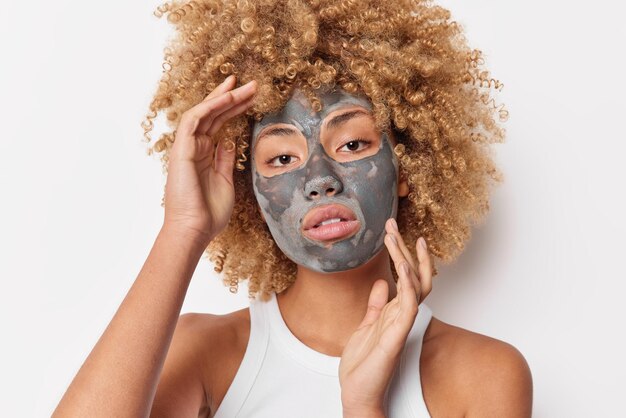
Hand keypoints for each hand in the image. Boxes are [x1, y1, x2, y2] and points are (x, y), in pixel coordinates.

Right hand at [163, 75, 256, 243]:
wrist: (195, 229)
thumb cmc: (209, 212)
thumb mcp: (224, 181)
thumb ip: (224, 159)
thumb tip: (229, 141)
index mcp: (204, 155)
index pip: (219, 123)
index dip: (233, 107)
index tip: (250, 95)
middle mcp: (194, 147)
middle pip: (213, 114)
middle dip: (232, 97)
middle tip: (251, 84)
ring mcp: (186, 148)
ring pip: (203, 113)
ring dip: (222, 98)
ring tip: (242, 86)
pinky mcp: (181, 150)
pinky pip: (193, 121)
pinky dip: (208, 107)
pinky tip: (225, 98)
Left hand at [339, 218, 432, 414]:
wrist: (357, 391)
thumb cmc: (363, 363)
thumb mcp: (366, 325)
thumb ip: (377, 305)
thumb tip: (383, 283)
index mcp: (395, 311)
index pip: (408, 277)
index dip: (404, 254)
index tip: (394, 231)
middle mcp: (402, 315)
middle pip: (414, 276)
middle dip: (404, 248)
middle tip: (391, 223)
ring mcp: (401, 325)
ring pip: (414, 286)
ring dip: (405, 260)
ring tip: (394, 238)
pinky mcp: (395, 337)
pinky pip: (408, 309)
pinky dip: (410, 288)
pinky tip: (405, 271)